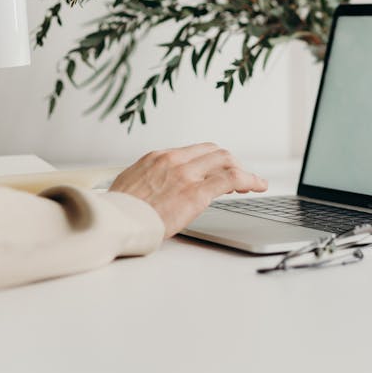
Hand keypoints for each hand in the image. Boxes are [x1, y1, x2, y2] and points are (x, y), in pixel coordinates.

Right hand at [110, 143, 267, 237]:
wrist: (113, 222)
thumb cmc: (118, 212)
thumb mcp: (131, 185)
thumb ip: (150, 181)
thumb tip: (157, 187)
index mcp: (158, 157)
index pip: (195, 150)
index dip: (213, 158)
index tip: (220, 168)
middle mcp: (174, 160)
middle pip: (214, 151)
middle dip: (230, 162)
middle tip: (239, 177)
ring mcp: (186, 174)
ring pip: (226, 160)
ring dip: (242, 170)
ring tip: (252, 183)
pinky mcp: (196, 192)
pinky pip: (231, 178)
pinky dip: (250, 179)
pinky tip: (258, 186)